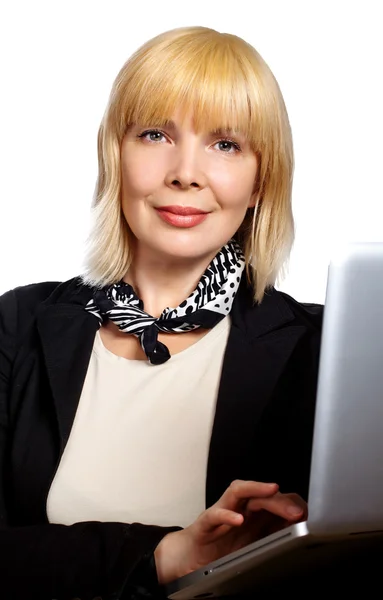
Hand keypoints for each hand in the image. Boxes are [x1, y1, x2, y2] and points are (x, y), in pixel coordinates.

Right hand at [154, 480, 306, 584]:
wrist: (190, 559)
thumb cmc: (223, 550)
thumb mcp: (254, 545)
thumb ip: (274, 535)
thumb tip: (301, 531)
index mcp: (252, 515)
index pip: (274, 500)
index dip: (291, 504)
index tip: (308, 514)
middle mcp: (238, 509)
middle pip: (260, 495)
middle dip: (280, 499)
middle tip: (297, 509)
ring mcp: (221, 513)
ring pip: (237, 492)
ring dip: (255, 489)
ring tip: (272, 490)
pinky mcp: (205, 524)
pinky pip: (214, 515)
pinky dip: (226, 515)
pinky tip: (238, 519)